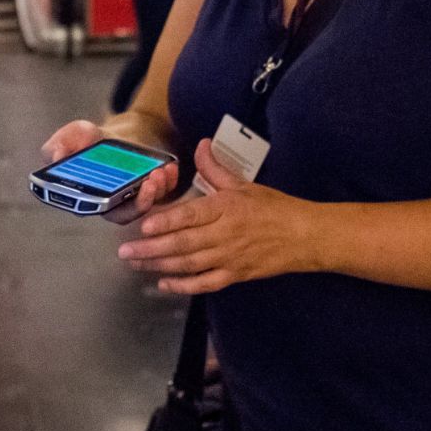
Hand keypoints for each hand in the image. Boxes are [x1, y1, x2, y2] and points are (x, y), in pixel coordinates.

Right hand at [41, 119, 177, 226]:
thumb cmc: (88, 140)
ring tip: (160, 171)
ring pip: (148, 204)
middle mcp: (112, 204)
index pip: (99, 208)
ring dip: (158, 190)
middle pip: (128, 212)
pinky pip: (164, 193)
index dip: (112, 203)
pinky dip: (170, 182)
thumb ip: (60, 145)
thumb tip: (55, 157)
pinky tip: (170, 167)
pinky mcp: (153, 191)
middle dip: (142, 200)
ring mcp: (134, 199)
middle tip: (150, 181)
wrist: (113, 135)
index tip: (120, 189)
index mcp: (88, 196)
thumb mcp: (73, 135)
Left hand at [115, 139, 319, 293]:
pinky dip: (183, 286)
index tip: (144, 224)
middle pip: (183, 244)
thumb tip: (200, 144)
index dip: (167, 221)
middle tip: (126, 252)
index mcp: (226, 208)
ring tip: (136, 264)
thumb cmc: (273, 207)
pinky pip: (205, 284)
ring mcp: (229, 258)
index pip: (192, 216)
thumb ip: (216, 167)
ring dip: (160, 265)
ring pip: (189, 265)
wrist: (304, 236)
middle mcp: (224, 235)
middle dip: (151, 248)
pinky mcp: (235, 276)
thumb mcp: (243, 184)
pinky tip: (163, 283)